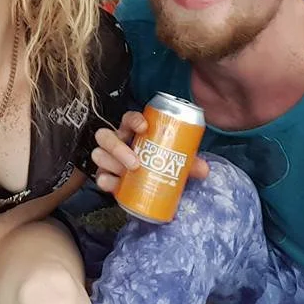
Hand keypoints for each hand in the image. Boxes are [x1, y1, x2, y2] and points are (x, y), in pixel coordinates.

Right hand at [92, 110, 209, 192]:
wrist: (151, 184)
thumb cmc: (161, 164)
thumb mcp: (174, 161)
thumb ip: (188, 163)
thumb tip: (204, 169)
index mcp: (133, 132)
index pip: (128, 119)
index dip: (133, 120)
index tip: (144, 127)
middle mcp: (117, 142)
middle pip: (106, 136)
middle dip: (118, 148)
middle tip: (136, 163)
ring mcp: (108, 159)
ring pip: (98, 154)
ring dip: (111, 164)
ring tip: (127, 174)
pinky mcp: (104, 176)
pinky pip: (99, 176)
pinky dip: (105, 180)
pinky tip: (113, 185)